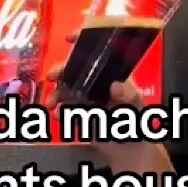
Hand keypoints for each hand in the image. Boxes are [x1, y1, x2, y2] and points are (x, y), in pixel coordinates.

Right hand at [43, 33, 149, 162]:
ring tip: (51, 104)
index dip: (85, 39)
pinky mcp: (78, 110)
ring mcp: (86, 95)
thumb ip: (129, 97)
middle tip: (52, 76)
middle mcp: (97, 80)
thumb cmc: (136, 122)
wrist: (128, 148)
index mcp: (112, 73)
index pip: (99, 50)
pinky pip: (63, 105)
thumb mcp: (136, 107)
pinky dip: (57, 109)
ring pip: (65, 86)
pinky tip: (57, 115)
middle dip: (61, 69)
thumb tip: (115, 86)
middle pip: (75, 67)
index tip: (71, 38)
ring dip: (55, 92)